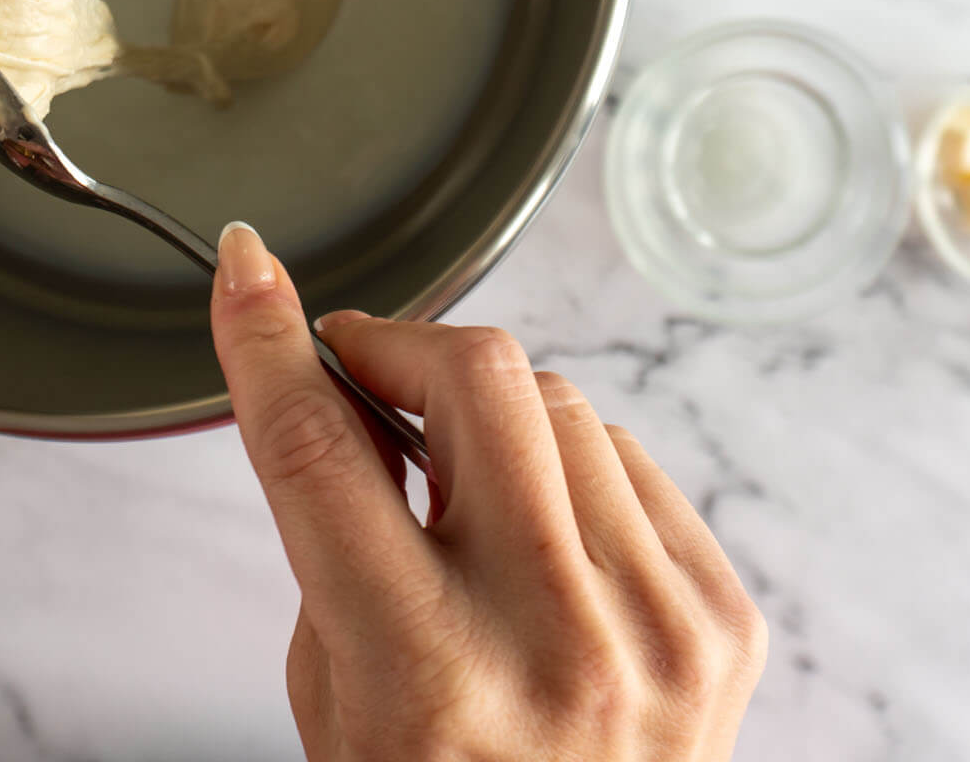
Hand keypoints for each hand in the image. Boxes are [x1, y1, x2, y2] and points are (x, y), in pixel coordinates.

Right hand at [211, 225, 765, 760]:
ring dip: (490, 418)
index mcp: (425, 676)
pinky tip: (542, 535)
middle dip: (404, 347)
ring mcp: (657, 627)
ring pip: (561, 405)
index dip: (266, 343)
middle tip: (367, 369)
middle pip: (478, 379)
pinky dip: (571, 471)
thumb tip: (347, 389)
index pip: (321, 452)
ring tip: (460, 490)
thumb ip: (337, 543)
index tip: (246, 270)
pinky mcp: (723, 620)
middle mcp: (552, 641)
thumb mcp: (336, 698)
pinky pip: (632, 463)